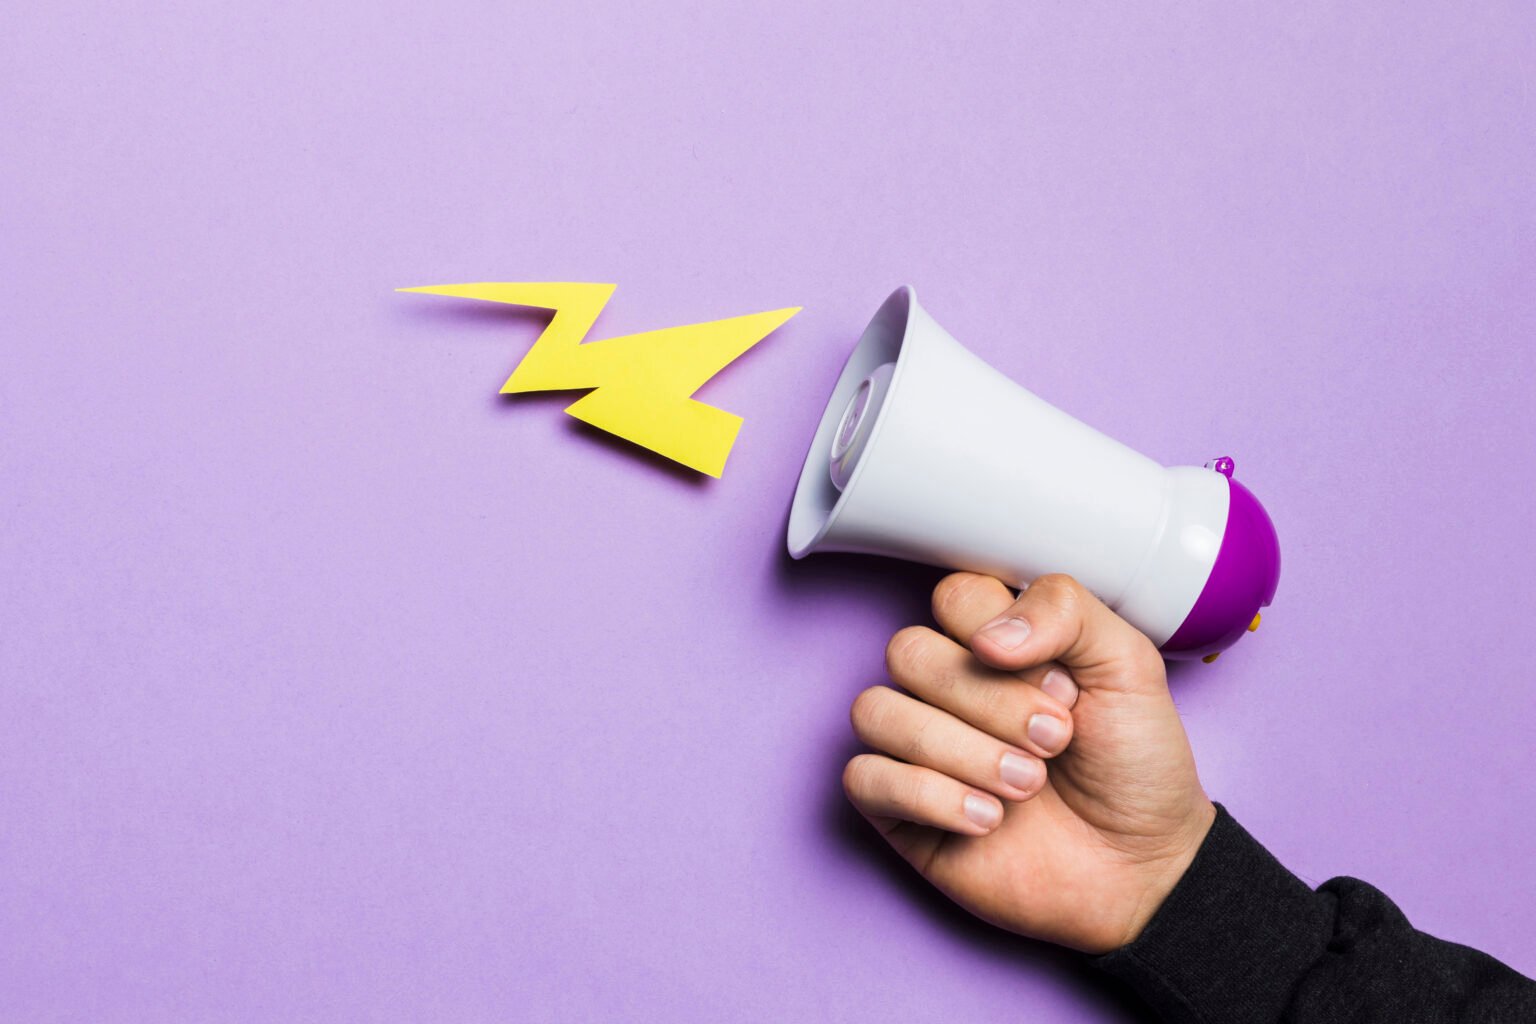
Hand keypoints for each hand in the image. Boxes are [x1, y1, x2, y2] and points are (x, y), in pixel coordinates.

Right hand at [841, 573, 1215, 953]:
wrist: (1143, 868)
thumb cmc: (1134, 765)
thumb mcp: (1128, 666)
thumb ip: (1065, 611)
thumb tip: (987, 634)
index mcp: (994, 640)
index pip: (952, 597)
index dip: (1003, 637)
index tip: (1063, 687)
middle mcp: (945, 685)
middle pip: (908, 651)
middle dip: (989, 702)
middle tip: (1052, 742)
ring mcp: (916, 746)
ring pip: (876, 711)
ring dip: (961, 751)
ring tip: (1025, 787)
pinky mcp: (898, 809)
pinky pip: (864, 777)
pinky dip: (930, 797)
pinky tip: (986, 819)